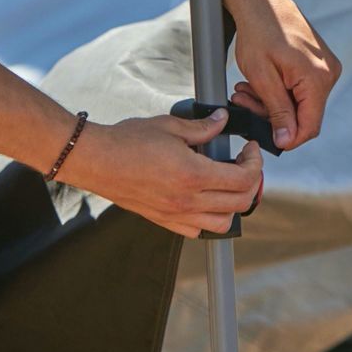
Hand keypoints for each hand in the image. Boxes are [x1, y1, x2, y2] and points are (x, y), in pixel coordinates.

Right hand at [60, 108, 264, 238]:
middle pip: (240, 203)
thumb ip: (202, 127)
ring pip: (223, 223)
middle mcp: (188, 200)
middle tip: (244, 163)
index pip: (243, 179)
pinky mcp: (163, 221)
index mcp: (193, 174)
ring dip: (233, 204)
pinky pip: (197, 230)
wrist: (96, 161)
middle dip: (251, 182)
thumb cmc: (128, 141)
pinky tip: (204, 197)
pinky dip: (209, 218)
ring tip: (227, 182)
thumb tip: (223, 120)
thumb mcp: (170, 126)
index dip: (255, 162)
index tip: (250, 148)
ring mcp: (176, 214)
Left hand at [226, 0, 340, 151]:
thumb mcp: (262, 77)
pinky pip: (300, 87)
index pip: (310, 127)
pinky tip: (259, 81)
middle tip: (244, 102)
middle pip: (304, 114)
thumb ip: (278, 111)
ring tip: (246, 89)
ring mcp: (325, 65)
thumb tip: (287, 139)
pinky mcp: (318, 61)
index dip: (287, 138)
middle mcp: (329, 72)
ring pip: (299, 101)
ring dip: (271, 101)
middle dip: (272, 114)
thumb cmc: (259, 31)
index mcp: (318, 78)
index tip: (264, 135)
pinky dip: (279, 89)